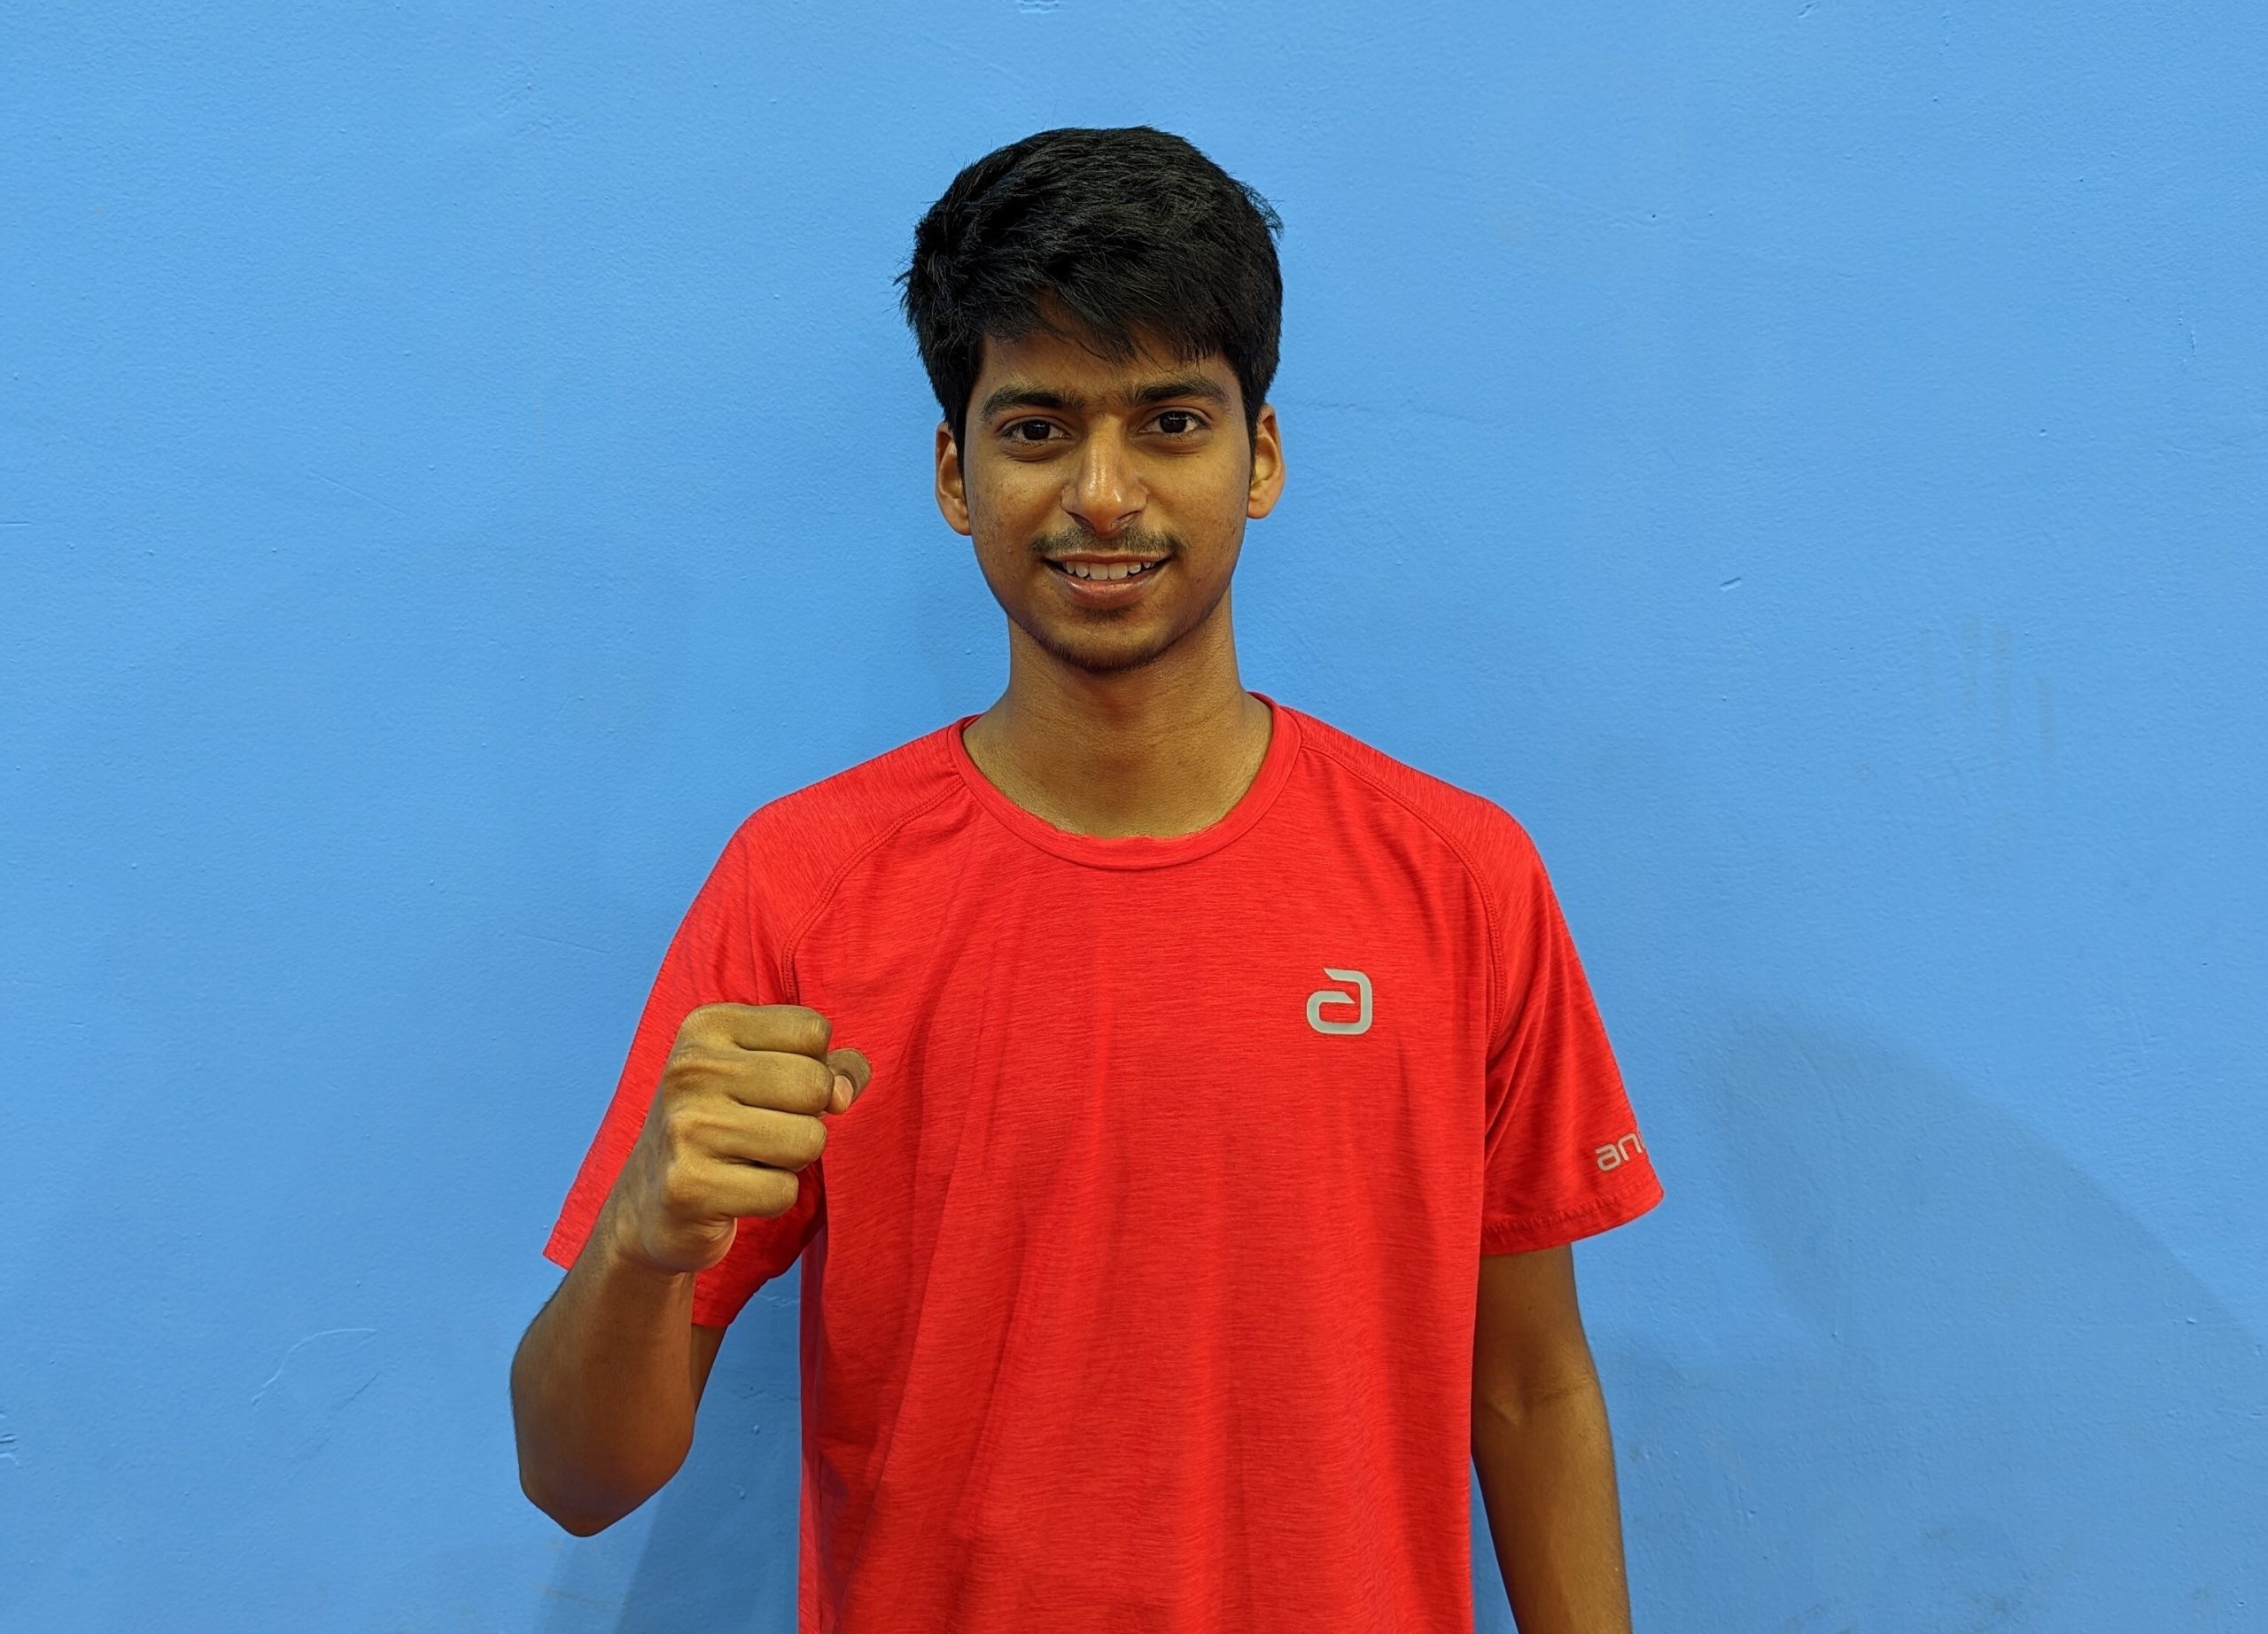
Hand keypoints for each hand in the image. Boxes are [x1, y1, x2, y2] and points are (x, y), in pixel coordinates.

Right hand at [606, 1003, 870, 1274]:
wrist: (650, 1200)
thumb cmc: (725, 1125)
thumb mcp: (768, 1074)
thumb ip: (827, 1067)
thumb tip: (846, 1090)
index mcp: (708, 1025)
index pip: (813, 1030)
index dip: (813, 1067)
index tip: (771, 1089)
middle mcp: (691, 1068)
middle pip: (815, 1085)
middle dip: (807, 1118)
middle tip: (761, 1130)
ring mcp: (685, 1127)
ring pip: (808, 1141)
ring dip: (791, 1160)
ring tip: (747, 1159)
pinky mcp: (688, 1187)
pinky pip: (783, 1192)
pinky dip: (772, 1198)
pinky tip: (734, 1190)